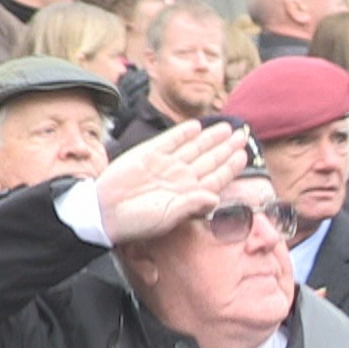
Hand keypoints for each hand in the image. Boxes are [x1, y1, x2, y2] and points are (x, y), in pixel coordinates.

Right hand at [96, 120, 248, 244]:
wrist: (105, 211)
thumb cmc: (137, 221)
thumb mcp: (168, 216)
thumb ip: (192, 205)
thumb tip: (216, 198)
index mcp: (189, 194)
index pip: (216, 177)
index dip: (230, 166)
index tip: (243, 155)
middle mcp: (180, 177)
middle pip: (209, 159)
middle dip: (226, 147)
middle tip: (243, 134)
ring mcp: (166, 164)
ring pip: (194, 147)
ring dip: (210, 138)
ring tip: (227, 128)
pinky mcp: (148, 154)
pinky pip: (170, 141)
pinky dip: (183, 133)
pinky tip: (196, 126)